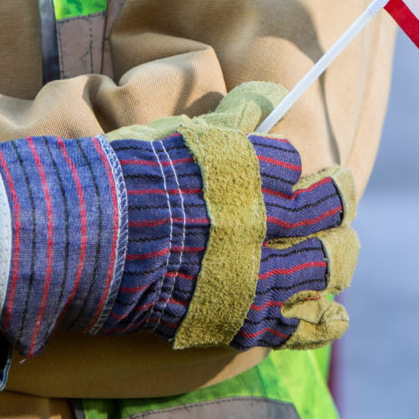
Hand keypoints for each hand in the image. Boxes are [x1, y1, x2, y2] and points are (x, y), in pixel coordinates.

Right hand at [0, 82, 357, 356]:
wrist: (77, 243)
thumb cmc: (119, 182)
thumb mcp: (174, 136)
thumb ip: (229, 119)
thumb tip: (269, 95)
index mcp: (246, 169)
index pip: (291, 162)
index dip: (294, 168)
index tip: (300, 172)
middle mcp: (259, 218)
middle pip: (324, 210)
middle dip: (336, 201)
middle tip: (340, 195)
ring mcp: (253, 270)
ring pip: (323, 264)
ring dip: (338, 256)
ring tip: (341, 255)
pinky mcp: (238, 316)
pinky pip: (294, 323)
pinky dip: (322, 321)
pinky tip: (336, 317)